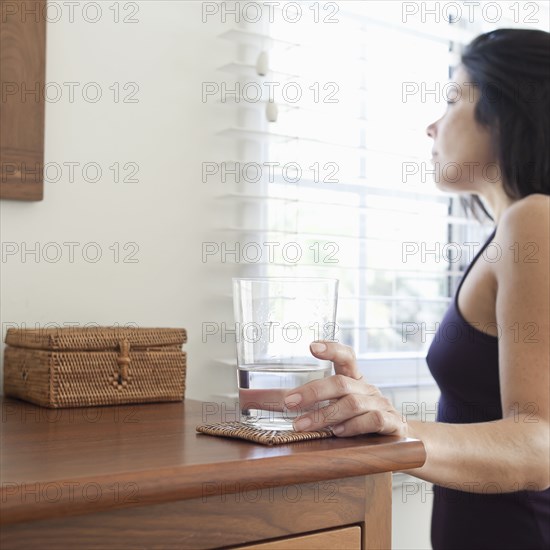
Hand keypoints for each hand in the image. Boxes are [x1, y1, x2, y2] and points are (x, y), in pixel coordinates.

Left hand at [284, 341, 408, 437]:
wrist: (404, 441)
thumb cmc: (362, 420)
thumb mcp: (338, 407)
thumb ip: (305, 403)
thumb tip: (259, 399)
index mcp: (355, 379)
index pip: (346, 356)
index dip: (331, 349)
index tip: (311, 346)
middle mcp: (368, 388)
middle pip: (341, 382)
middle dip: (313, 391)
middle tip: (288, 402)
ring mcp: (381, 405)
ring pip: (352, 403)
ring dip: (324, 415)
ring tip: (303, 425)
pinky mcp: (391, 424)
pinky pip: (372, 420)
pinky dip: (353, 426)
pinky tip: (337, 432)